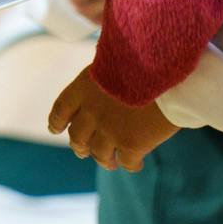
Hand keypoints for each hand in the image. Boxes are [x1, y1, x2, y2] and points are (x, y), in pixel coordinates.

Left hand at [47, 64, 179, 171]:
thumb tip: (103, 86)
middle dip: (80, 146)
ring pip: (99, 155)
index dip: (57, 121)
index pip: (61, 108)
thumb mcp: (114, 61)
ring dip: (105, 160)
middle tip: (84, 151)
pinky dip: (130, 165)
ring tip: (112, 162)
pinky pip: (126, 163)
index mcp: (83, 87)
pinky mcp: (131, 145)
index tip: (55, 129)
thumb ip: (103, 79)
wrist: (167, 70)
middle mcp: (91, 111)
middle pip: (77, 137)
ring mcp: (110, 130)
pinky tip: (137, 163)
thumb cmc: (145, 58)